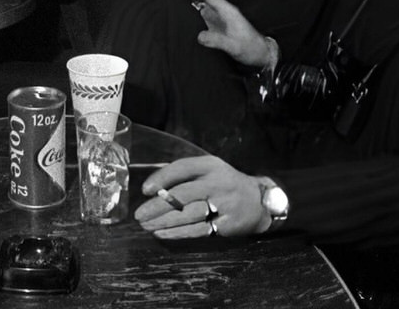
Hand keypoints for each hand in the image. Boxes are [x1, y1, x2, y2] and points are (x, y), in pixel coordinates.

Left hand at [135, 156, 269, 237]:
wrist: (259, 202)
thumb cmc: (225, 185)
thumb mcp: (209, 171)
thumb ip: (185, 177)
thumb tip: (154, 191)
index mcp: (210, 165)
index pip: (181, 168)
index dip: (161, 178)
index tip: (145, 190)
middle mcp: (218, 182)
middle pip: (182, 194)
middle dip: (157, 206)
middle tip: (139, 215)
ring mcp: (224, 203)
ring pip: (188, 214)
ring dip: (164, 222)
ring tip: (147, 226)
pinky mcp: (227, 223)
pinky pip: (198, 229)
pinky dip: (177, 232)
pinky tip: (162, 233)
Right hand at [160, 0, 271, 67]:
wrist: (261, 55)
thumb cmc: (251, 49)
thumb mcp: (234, 47)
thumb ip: (217, 41)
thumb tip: (199, 36)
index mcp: (227, 10)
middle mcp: (221, 11)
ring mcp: (218, 18)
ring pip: (198, 4)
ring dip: (183, 0)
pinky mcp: (216, 25)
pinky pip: (199, 15)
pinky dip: (187, 12)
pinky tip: (177, 15)